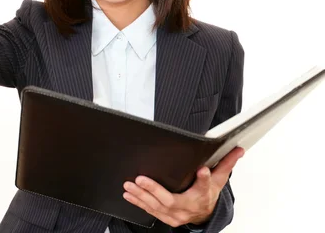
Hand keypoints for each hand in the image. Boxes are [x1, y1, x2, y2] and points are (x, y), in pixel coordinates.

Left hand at [122, 147, 244, 227]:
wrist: (205, 215)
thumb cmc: (208, 194)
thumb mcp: (219, 180)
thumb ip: (226, 163)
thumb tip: (238, 149)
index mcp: (203, 195)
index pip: (206, 187)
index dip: (205, 178)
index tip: (203, 170)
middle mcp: (188, 207)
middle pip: (170, 200)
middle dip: (153, 190)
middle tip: (140, 179)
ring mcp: (176, 215)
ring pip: (156, 207)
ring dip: (141, 196)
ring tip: (129, 185)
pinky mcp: (166, 218)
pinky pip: (150, 211)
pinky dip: (138, 203)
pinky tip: (128, 195)